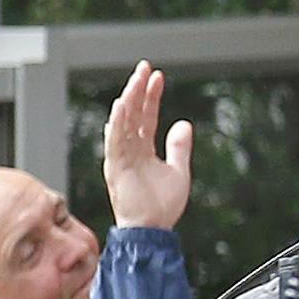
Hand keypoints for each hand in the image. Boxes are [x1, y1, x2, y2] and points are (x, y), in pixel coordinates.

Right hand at [103, 62, 193, 230]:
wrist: (153, 231)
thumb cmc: (162, 206)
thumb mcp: (178, 170)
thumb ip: (179, 147)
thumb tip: (183, 124)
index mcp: (142, 150)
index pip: (146, 116)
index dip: (151, 95)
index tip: (158, 76)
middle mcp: (129, 151)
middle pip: (133, 114)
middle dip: (138, 90)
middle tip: (145, 67)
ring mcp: (121, 159)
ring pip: (122, 123)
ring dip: (128, 101)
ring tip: (135, 81)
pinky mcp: (116, 169)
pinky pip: (115, 142)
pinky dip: (117, 124)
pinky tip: (121, 107)